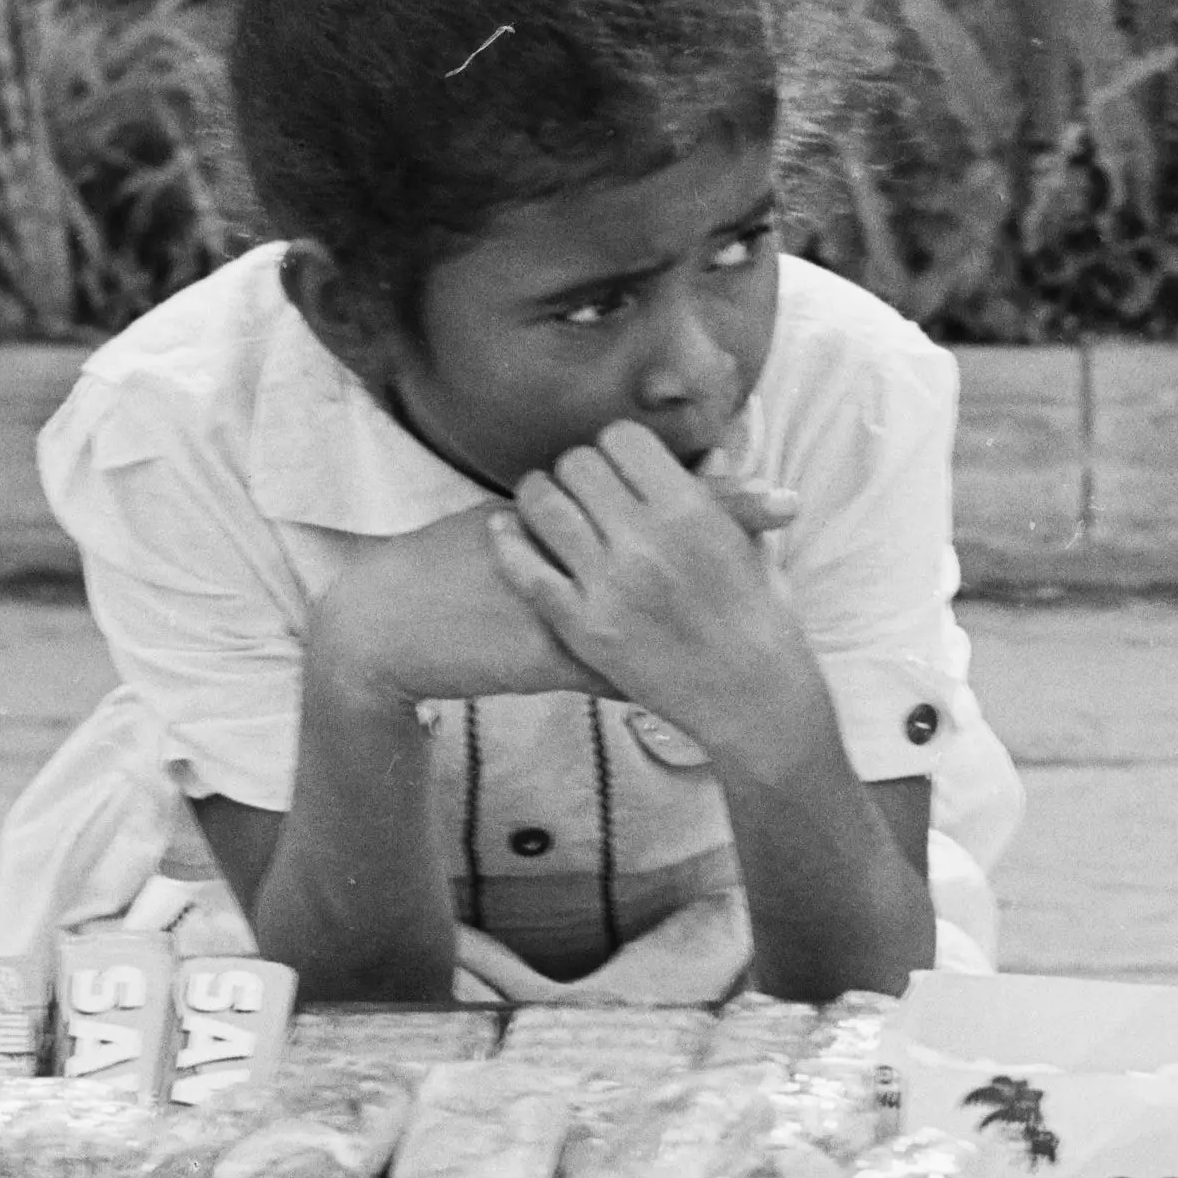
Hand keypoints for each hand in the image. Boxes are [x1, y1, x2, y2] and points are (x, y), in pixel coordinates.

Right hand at [307, 468, 792, 715]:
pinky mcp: (557, 658)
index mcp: (575, 519)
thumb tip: (609, 494)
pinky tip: (697, 684)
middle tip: (788, 535)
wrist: (389, 621)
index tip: (785, 498)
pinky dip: (654, 677)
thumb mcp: (510, 525)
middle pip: (676, 556)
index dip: (727, 498)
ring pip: (660, 622)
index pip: (662, 501)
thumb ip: (570, 513)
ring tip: (765, 632)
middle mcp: (582, 560)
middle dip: (731, 557)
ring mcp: (576, 611)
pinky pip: (618, 671)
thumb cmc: (449, 562)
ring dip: (706, 630)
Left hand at [485, 424, 824, 749]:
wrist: (752, 700)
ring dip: (541, 496)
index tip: (620, 466)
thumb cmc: (761, 622)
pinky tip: (505, 529)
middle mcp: (645, 540)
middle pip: (578, 464)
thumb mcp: (752, 549)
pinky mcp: (581, 626)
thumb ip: (728, 497)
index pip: (623, 438)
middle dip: (580, 471)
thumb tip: (714, 451)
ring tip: (546, 505)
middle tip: (584, 490)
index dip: (617, 448)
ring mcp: (608, 584)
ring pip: (543, 503)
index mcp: (691, 510)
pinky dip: (508, 540)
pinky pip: (525, 567)